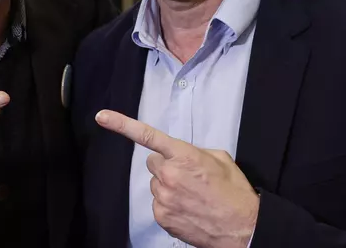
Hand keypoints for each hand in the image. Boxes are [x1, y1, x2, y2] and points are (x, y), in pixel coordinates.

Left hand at [96, 110, 258, 247]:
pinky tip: (188, 209)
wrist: (243, 229)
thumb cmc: (234, 193)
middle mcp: (169, 175)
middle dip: (166, 166)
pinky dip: (169, 205)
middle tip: (187, 177)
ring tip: (192, 196)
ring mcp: (163, 198)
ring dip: (168, 187)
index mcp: (184, 156)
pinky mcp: (161, 217)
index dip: (121, 124)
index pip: (148, 136)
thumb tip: (183, 155)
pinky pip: (158, 203)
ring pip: (156, 185)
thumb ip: (195, 152)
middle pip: (153, 163)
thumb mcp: (220, 160)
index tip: (102, 117)